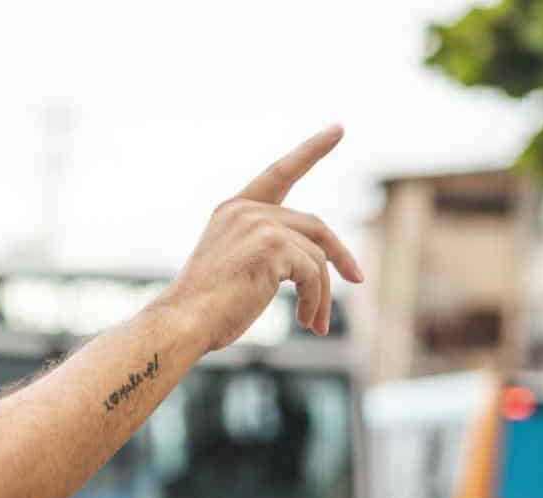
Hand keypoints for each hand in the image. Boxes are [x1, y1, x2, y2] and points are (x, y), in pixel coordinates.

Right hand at [156, 125, 364, 349]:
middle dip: (339, 255)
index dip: (312, 150)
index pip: (280, 173)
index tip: (338, 128)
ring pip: (317, 255)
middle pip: (314, 226)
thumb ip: (269, 248)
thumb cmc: (207, 307)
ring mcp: (260, 224)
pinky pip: (314, 273)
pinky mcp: (273, 245)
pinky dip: (315, 301)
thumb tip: (320, 261)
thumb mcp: (237, 265)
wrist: (184, 322)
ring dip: (322, 293)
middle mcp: (247, 210)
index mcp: (233, 209)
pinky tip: (306, 321)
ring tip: (314, 323)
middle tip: (358, 278)